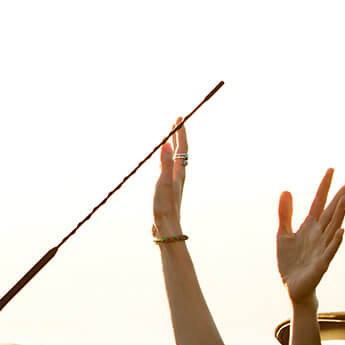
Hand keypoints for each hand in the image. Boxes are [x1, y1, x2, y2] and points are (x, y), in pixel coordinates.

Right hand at [152, 118, 186, 237]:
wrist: (167, 226)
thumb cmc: (165, 206)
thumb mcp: (163, 183)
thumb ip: (165, 163)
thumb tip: (167, 143)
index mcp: (179, 171)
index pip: (182, 147)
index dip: (180, 132)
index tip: (179, 118)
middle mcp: (179, 174)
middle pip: (181, 151)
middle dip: (178, 136)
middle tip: (176, 123)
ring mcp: (174, 181)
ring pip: (176, 158)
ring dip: (174, 146)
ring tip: (171, 138)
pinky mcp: (168, 188)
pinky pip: (169, 167)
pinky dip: (167, 158)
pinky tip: (163, 162)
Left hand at [277, 168, 344, 305]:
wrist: (293, 287)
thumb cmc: (290, 262)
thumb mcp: (283, 234)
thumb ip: (285, 214)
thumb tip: (287, 190)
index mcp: (310, 226)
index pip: (318, 202)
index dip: (324, 186)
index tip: (331, 169)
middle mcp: (319, 234)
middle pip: (331, 212)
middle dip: (340, 197)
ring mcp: (322, 247)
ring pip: (333, 227)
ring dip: (340, 213)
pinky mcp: (321, 263)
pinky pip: (330, 251)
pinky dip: (336, 241)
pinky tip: (341, 231)